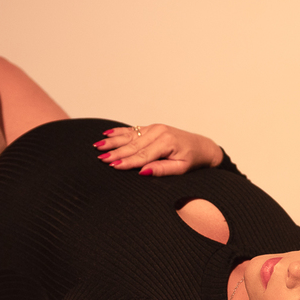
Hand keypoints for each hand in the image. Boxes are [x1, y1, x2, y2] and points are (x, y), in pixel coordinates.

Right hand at [94, 124, 223, 176]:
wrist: (201, 147)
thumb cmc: (192, 159)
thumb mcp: (181, 168)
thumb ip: (162, 169)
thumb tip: (143, 172)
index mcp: (166, 142)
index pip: (142, 155)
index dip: (127, 162)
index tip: (113, 166)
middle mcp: (159, 132)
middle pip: (133, 145)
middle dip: (116, 152)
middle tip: (101, 158)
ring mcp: (154, 128)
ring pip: (129, 136)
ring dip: (113, 141)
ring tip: (98, 146)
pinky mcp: (151, 128)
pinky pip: (132, 130)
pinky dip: (119, 132)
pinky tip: (107, 134)